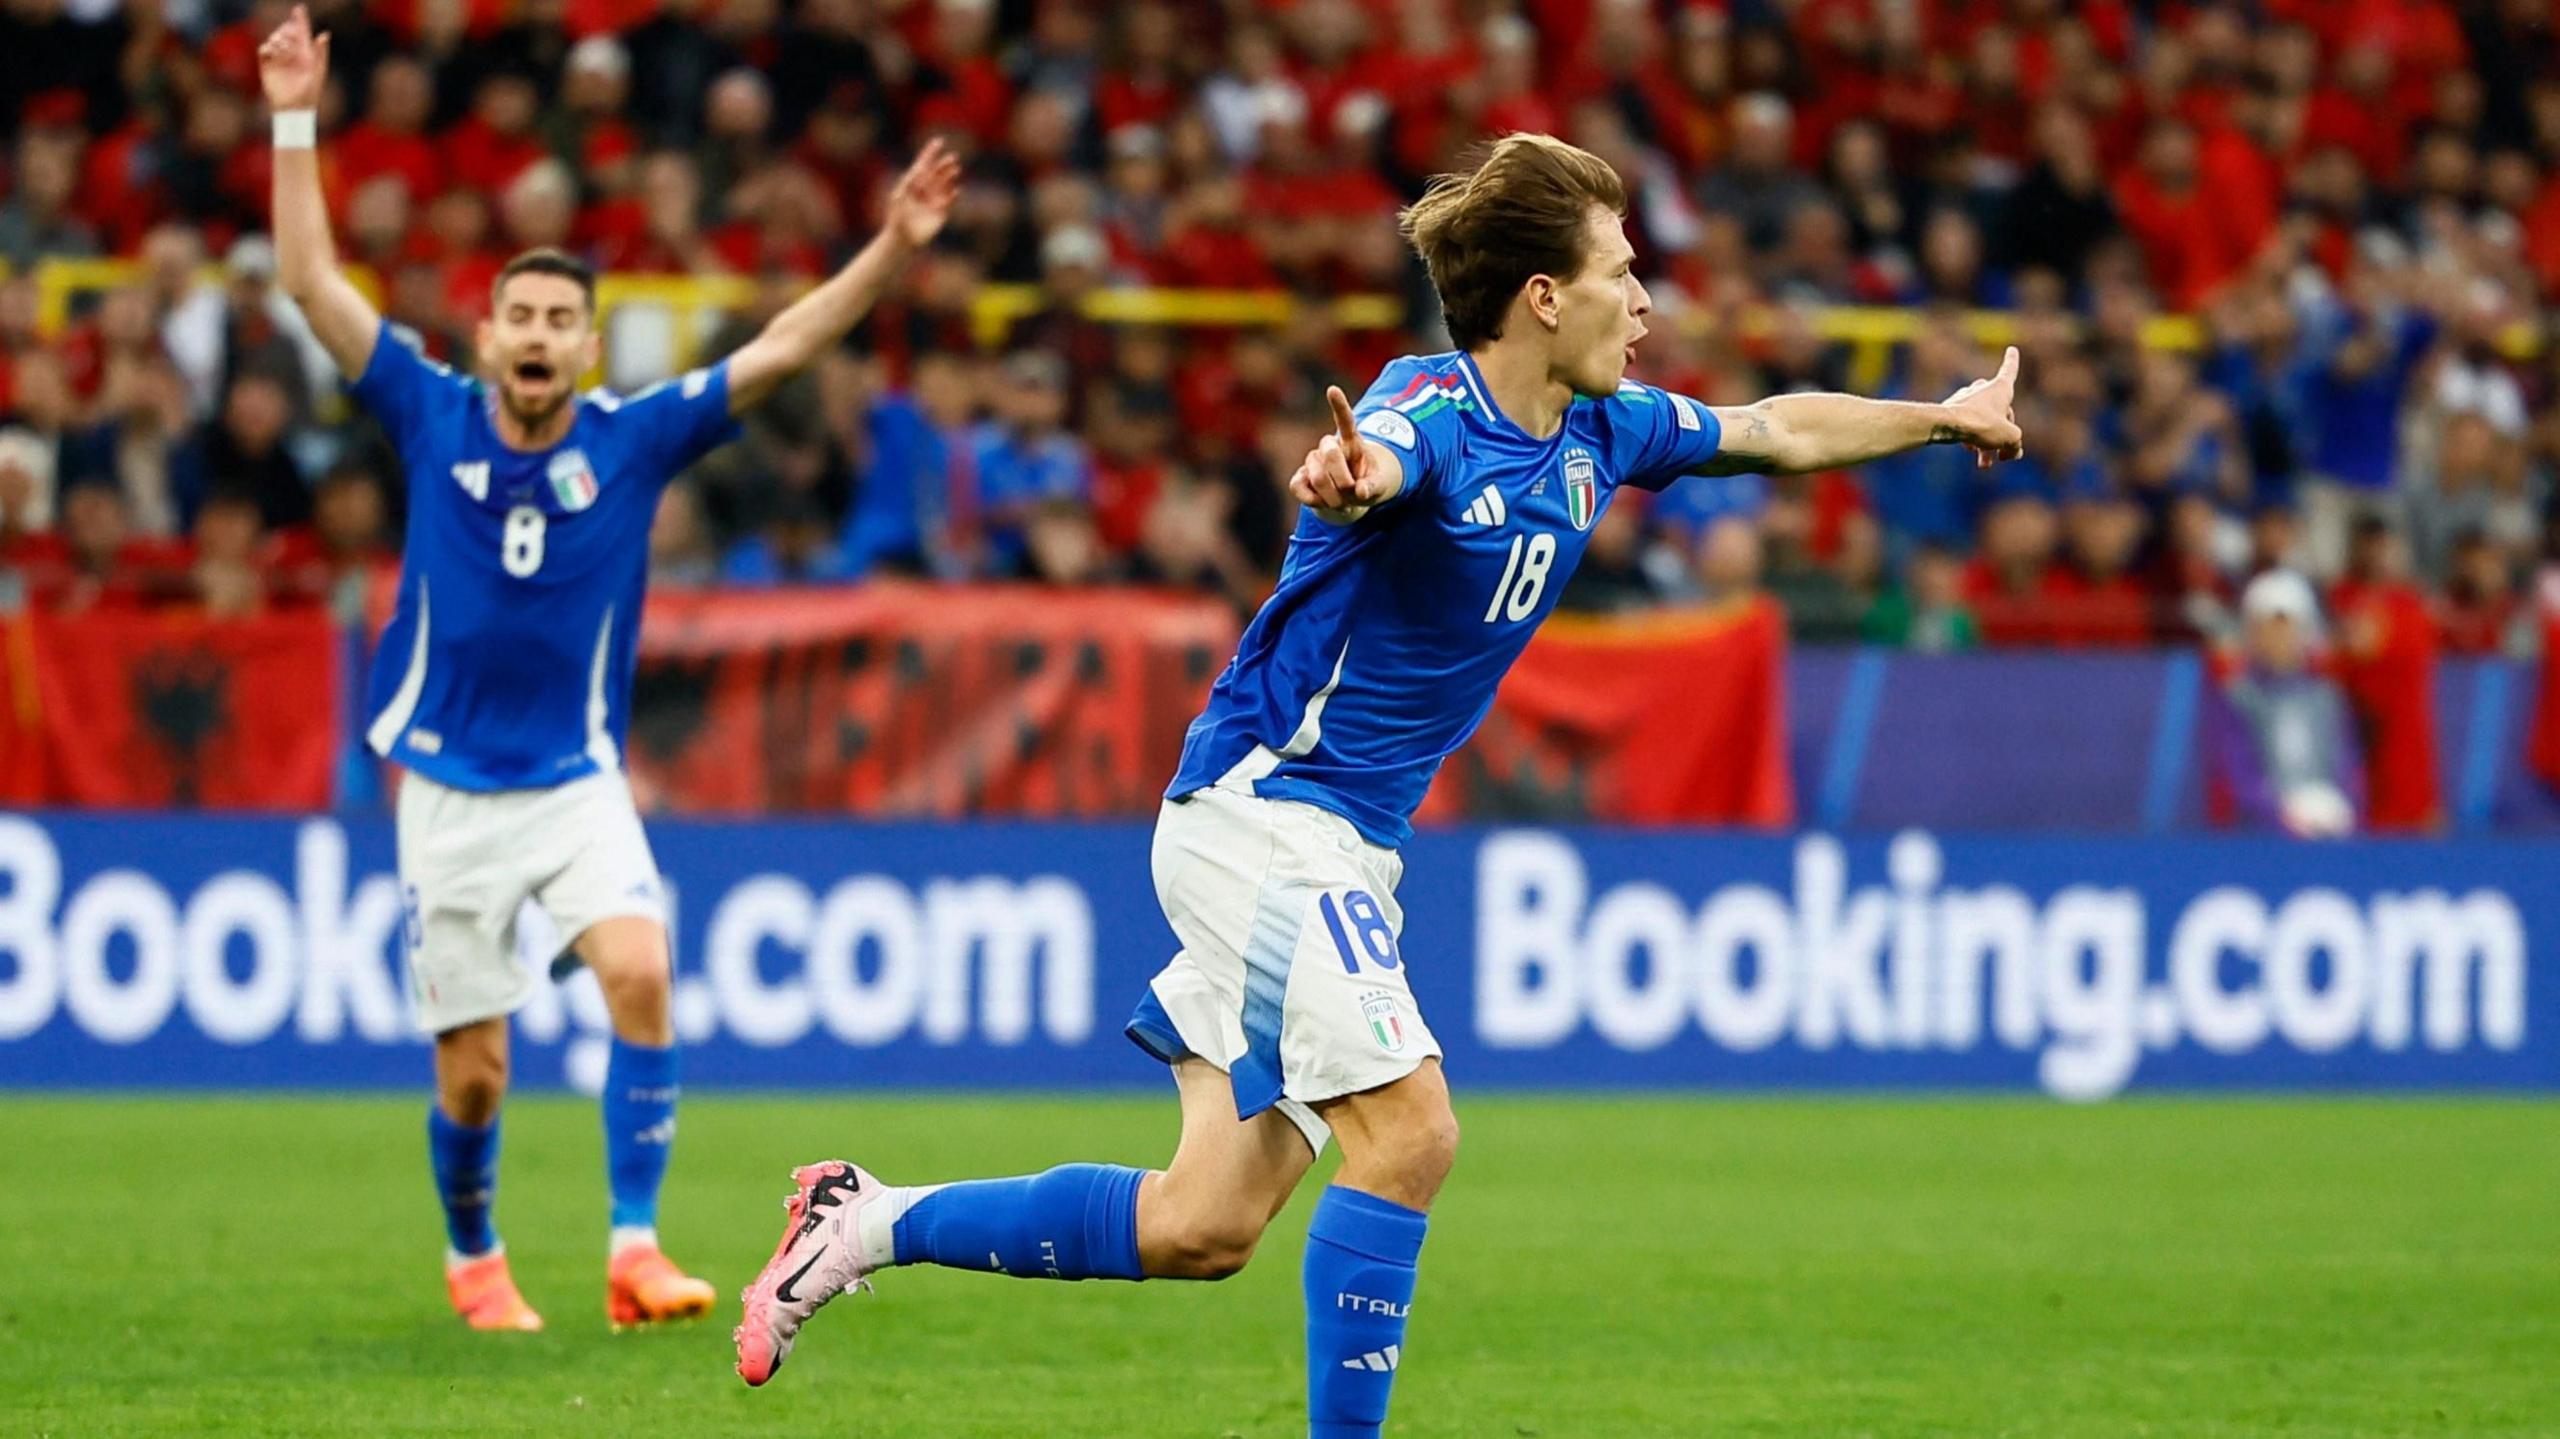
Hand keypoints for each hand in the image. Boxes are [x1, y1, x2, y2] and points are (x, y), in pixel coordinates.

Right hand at [258, 4, 328, 111]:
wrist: (294, 108)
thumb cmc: (310, 93)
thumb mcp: (317, 71)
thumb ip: (320, 52)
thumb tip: (324, 34)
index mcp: (305, 54)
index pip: (302, 33)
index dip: (300, 20)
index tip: (299, 8)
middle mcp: (291, 54)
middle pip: (286, 33)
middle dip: (286, 30)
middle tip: (290, 36)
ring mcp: (279, 59)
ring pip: (274, 39)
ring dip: (277, 39)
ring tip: (282, 46)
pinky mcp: (267, 66)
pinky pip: (264, 50)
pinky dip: (267, 48)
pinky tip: (272, 51)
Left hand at [883, 138, 961, 250]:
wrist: (902, 240)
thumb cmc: (896, 219)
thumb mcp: (898, 199)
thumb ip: (907, 184)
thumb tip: (918, 170)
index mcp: (912, 184)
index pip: (923, 164)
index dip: (930, 153)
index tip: (938, 141)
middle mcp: (924, 191)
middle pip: (936, 173)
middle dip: (943, 165)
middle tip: (952, 157)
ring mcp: (933, 201)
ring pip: (944, 185)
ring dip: (949, 176)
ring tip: (955, 169)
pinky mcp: (940, 214)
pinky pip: (949, 201)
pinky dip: (953, 195)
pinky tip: (957, 190)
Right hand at [1288, 386, 1378, 515]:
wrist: (1348, 500)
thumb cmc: (1365, 487)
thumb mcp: (1378, 487)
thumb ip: (1374, 487)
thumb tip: (1361, 491)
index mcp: (1352, 442)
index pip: (1345, 421)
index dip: (1339, 406)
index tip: (1332, 389)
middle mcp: (1329, 446)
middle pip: (1330, 453)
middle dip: (1344, 481)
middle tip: (1352, 496)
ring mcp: (1312, 460)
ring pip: (1317, 476)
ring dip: (1332, 498)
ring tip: (1342, 504)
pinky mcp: (1299, 477)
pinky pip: (1298, 487)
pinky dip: (1314, 501)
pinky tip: (1323, 502)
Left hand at [1938, 344, 2025, 468]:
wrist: (1946, 425)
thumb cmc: (1981, 424)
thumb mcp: (2009, 437)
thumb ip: (2016, 443)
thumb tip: (2012, 452)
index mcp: (2000, 388)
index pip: (2009, 371)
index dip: (2012, 362)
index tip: (2011, 349)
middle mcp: (1982, 389)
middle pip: (1999, 413)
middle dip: (2002, 437)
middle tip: (2004, 457)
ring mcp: (1965, 399)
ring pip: (1982, 422)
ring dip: (1986, 445)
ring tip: (1983, 465)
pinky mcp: (1951, 410)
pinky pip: (1967, 426)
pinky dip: (1971, 439)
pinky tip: (1968, 451)